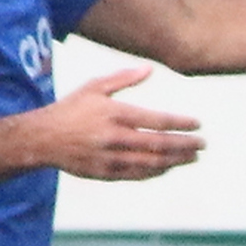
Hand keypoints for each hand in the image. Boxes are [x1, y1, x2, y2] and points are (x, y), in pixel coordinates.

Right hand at [31, 67, 203, 179]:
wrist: (42, 138)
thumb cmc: (71, 109)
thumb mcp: (94, 87)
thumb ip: (123, 79)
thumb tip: (150, 69)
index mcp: (114, 114)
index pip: (156, 120)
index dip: (181, 123)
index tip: (198, 124)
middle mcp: (113, 137)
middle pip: (159, 144)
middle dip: (185, 145)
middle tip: (203, 144)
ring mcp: (109, 158)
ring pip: (151, 163)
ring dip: (175, 161)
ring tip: (192, 157)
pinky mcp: (104, 174)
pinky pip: (137, 175)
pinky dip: (156, 172)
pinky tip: (168, 166)